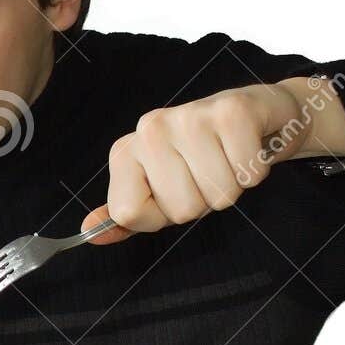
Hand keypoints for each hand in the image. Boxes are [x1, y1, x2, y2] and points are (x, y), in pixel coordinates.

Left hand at [81, 82, 317, 244]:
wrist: (256, 114)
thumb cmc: (203, 158)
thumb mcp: (158, 188)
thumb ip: (127, 213)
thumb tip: (89, 233)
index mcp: (126, 151)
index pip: (129, 214)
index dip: (159, 216)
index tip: (174, 190)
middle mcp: (150, 130)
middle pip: (181, 209)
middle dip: (202, 202)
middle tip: (208, 172)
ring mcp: (189, 117)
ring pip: (219, 195)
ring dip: (232, 186)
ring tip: (227, 160)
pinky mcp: (232, 111)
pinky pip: (248, 173)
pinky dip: (256, 170)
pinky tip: (246, 148)